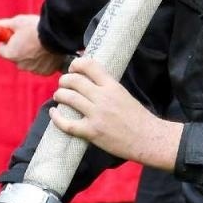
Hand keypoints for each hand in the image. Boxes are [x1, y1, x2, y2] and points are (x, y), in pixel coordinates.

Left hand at [0, 15, 68, 75]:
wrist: (58, 34)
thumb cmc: (36, 27)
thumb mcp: (17, 22)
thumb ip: (3, 24)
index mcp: (10, 54)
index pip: (1, 50)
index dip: (6, 41)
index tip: (13, 35)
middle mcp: (20, 65)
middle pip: (15, 57)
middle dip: (19, 49)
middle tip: (29, 37)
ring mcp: (34, 69)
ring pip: (28, 62)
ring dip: (31, 55)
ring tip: (40, 43)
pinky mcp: (46, 71)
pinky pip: (40, 66)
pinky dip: (42, 60)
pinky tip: (47, 50)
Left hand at [49, 57, 181, 170]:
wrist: (148, 138)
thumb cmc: (138, 118)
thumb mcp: (124, 94)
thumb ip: (108, 88)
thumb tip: (91, 81)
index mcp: (112, 86)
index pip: (89, 65)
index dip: (76, 64)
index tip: (73, 69)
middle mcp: (103, 97)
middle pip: (74, 81)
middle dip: (64, 80)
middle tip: (63, 85)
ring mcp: (96, 115)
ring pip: (68, 98)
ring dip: (59, 95)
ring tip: (59, 96)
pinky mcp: (92, 132)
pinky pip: (67, 124)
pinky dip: (56, 117)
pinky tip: (54, 113)